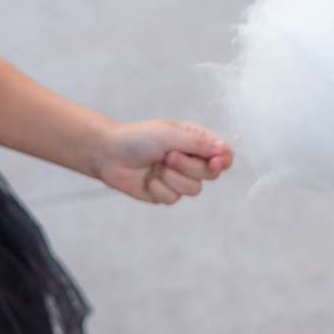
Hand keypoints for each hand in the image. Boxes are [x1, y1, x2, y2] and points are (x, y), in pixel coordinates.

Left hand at [97, 119, 232, 203]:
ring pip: (194, 190)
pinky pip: (174, 198)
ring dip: (171, 178)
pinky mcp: (166, 193)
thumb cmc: (138, 138)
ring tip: (155, 166)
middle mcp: (190, 160)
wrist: (109, 155)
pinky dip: (159, 188)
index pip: (223, 154)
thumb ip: (198, 143)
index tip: (214, 163)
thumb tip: (225, 149)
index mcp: (195, 140)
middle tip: (167, 156)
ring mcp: (178, 178)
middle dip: (188, 167)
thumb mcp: (169, 135)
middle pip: (211, 174)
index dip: (222, 161)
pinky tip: (147, 178)